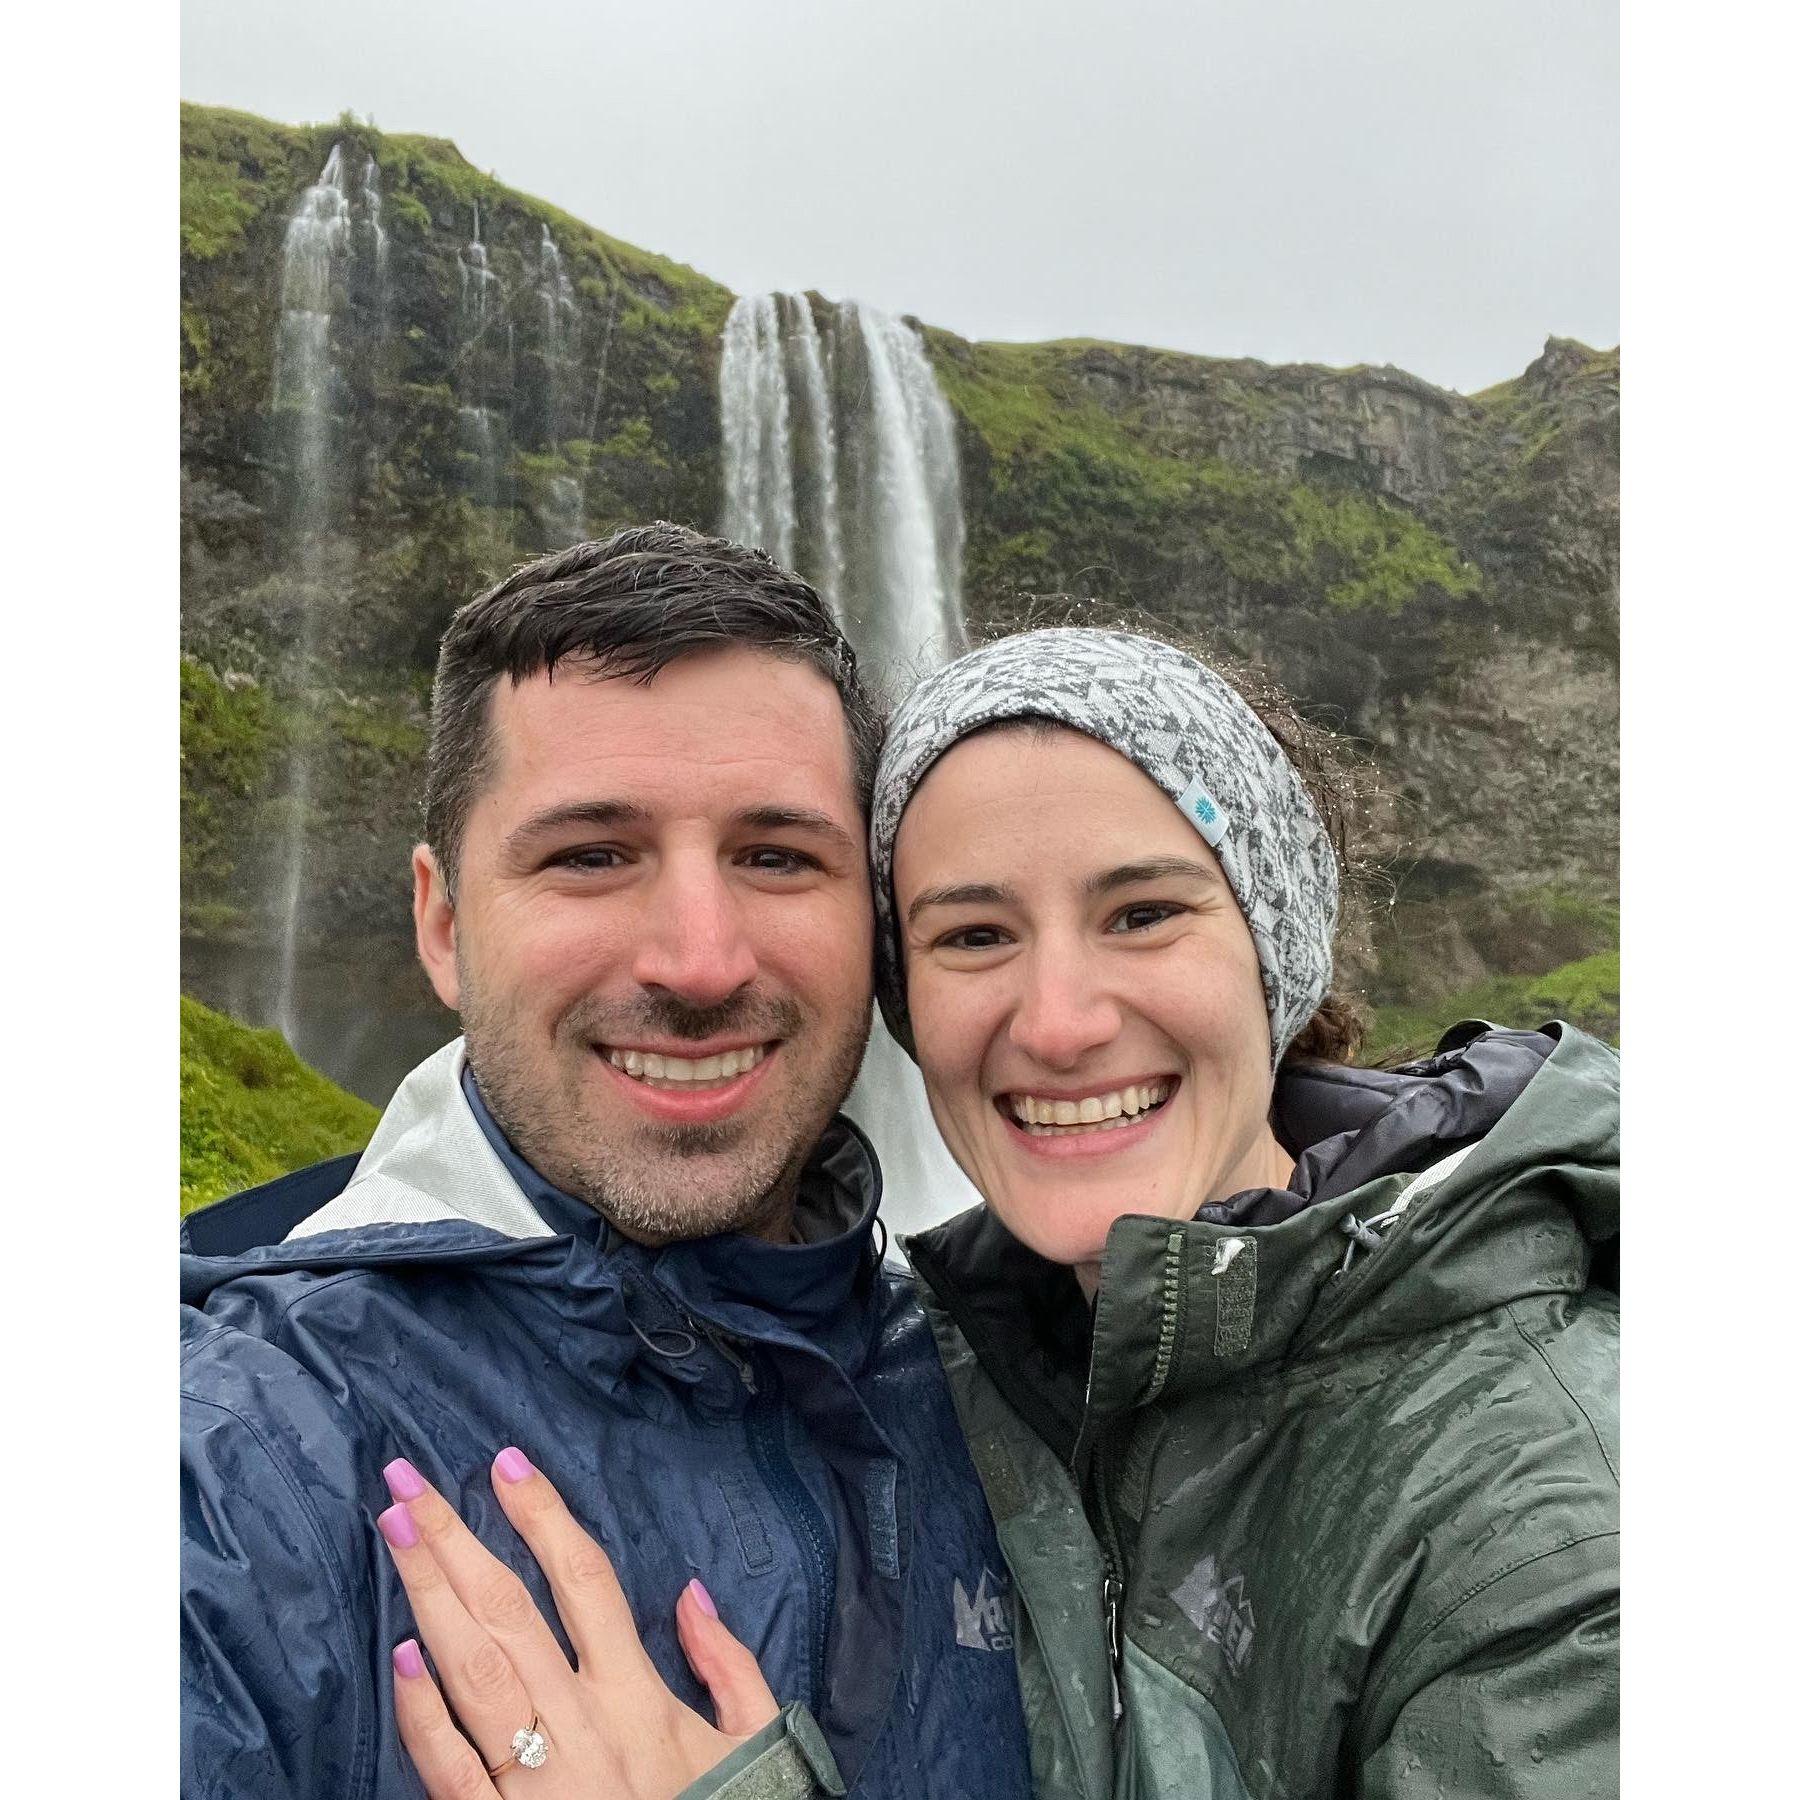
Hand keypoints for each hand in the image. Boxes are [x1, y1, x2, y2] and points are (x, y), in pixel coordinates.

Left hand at [376, 1446, 779, 1797]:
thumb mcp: (753, 1741)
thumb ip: (729, 1665)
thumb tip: (690, 1594)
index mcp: (638, 1696)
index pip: (584, 1581)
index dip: (543, 1517)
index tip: (506, 1464)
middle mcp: (582, 1725)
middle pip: (508, 1612)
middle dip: (453, 1540)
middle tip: (407, 1482)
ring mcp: (537, 1780)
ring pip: (473, 1670)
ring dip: (428, 1596)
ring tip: (394, 1533)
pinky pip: (452, 1768)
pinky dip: (423, 1712)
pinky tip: (400, 1656)